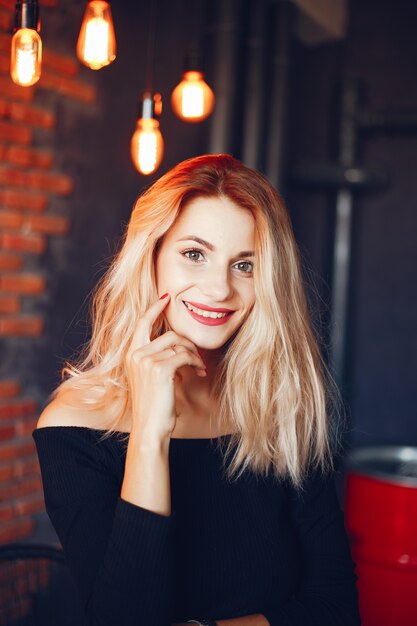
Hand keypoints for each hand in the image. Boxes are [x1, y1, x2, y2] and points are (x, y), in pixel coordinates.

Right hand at [125, 293, 205, 441]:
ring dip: (194, 355)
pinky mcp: (160, 368)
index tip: (166, 297)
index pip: (142, 323)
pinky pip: (185, 356)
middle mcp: (135, 354)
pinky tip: (200, 372)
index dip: (155, 308)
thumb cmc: (153, 405)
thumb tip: (176, 347)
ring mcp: (146, 360)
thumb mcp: (150, 378)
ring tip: (200, 367)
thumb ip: (157, 359)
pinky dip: (196, 362)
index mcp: (130, 354)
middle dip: (188, 342)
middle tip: (197, 355)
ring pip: (179, 344)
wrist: (150, 428)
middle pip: (169, 334)